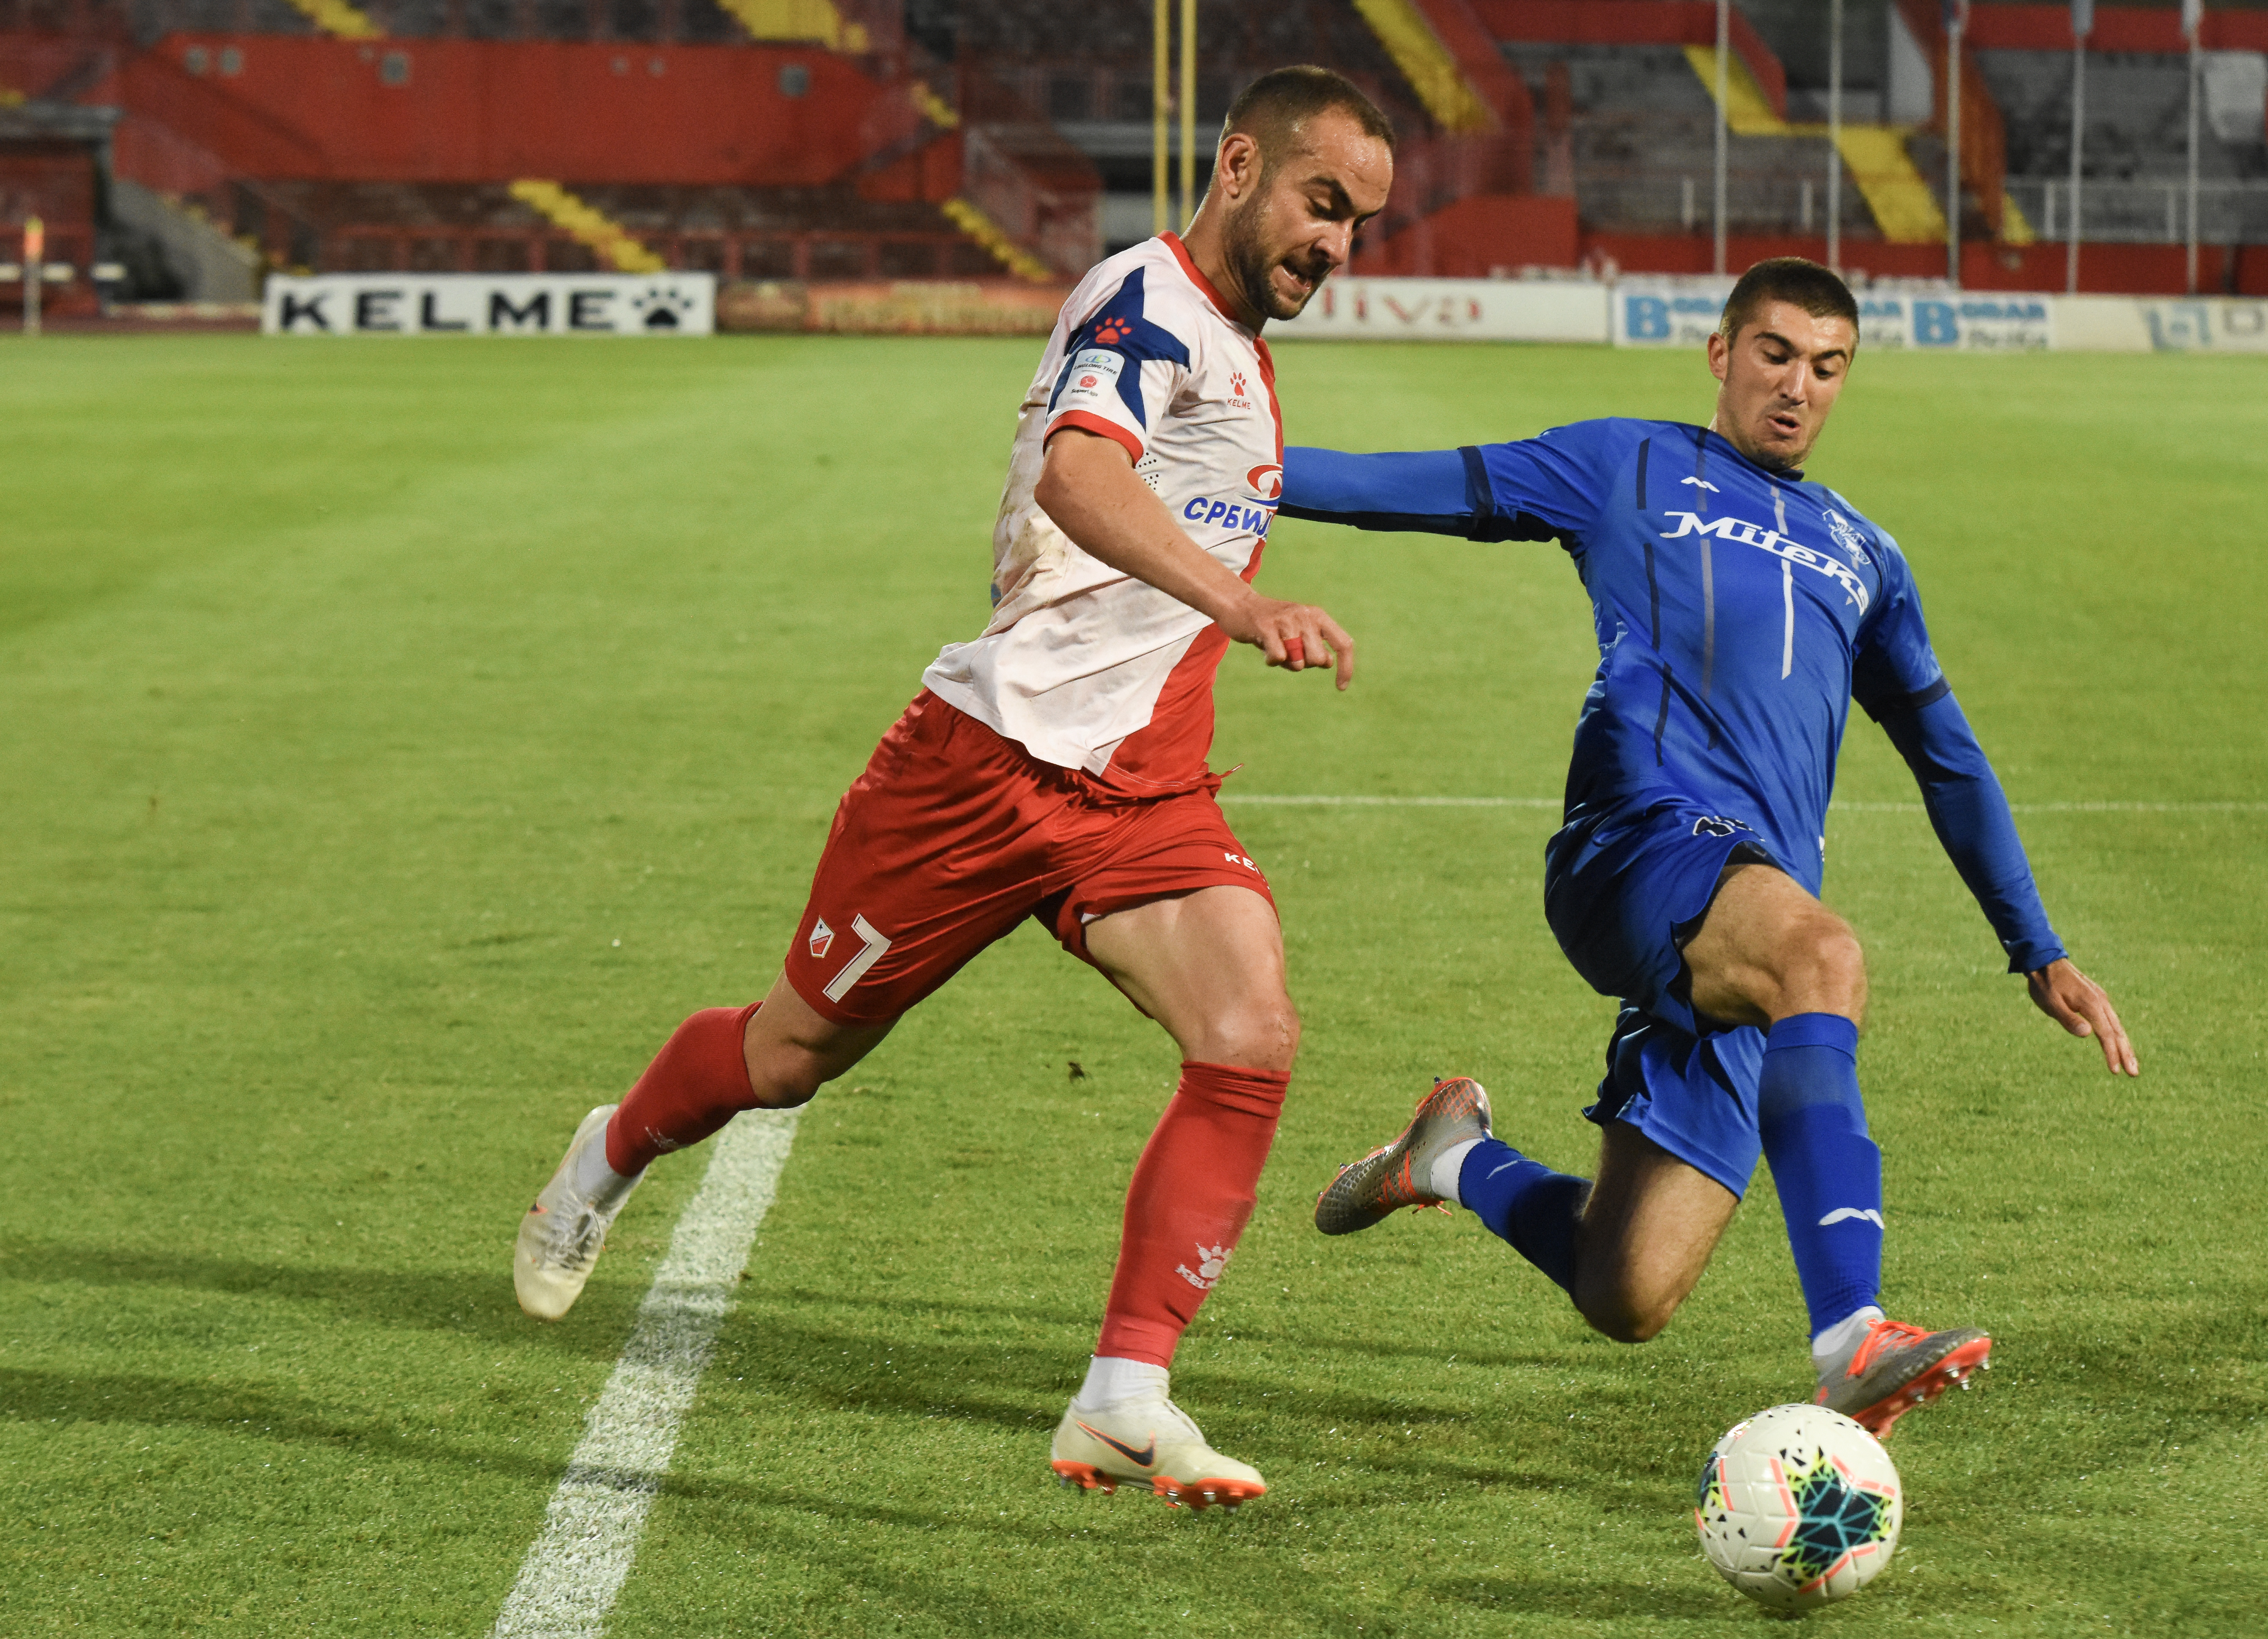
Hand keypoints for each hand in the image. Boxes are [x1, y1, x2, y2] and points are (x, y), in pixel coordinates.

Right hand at [1219, 591, 1355, 688]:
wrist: (1239, 605)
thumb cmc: (1272, 625)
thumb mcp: (1299, 633)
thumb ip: (1315, 647)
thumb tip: (1328, 662)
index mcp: (1318, 616)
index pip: (1343, 644)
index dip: (1346, 667)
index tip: (1341, 687)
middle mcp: (1305, 615)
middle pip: (1318, 659)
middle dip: (1305, 664)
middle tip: (1289, 652)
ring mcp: (1286, 620)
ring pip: (1299, 661)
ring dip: (1287, 663)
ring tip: (1275, 648)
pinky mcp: (1266, 627)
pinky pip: (1278, 658)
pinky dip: (1271, 661)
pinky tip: (1264, 649)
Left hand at [2026, 958, 2137, 1075]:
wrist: (2045, 962)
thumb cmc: (2045, 984)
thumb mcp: (2051, 1003)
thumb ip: (2068, 1019)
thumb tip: (2088, 1034)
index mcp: (2091, 1004)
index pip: (2105, 1034)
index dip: (2111, 1053)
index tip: (2115, 1071)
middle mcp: (2101, 1002)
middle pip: (2117, 1031)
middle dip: (2125, 1053)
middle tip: (2133, 1073)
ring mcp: (2101, 1000)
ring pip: (2116, 1026)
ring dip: (2124, 1046)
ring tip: (2130, 1064)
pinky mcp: (2097, 999)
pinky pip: (2111, 1020)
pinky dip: (2116, 1034)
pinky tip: (2118, 1044)